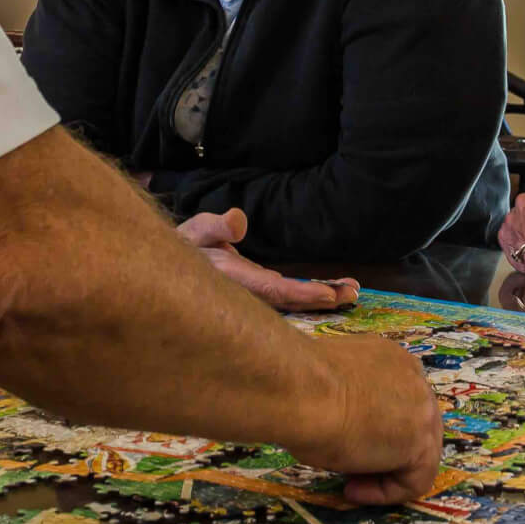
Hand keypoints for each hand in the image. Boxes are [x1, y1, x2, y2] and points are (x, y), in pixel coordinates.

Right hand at [176, 209, 357, 312]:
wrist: (172, 268)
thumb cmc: (185, 247)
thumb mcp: (195, 231)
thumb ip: (215, 226)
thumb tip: (239, 222)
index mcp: (233, 279)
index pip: (272, 289)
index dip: (300, 293)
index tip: (327, 294)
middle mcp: (248, 293)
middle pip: (290, 301)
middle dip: (322, 299)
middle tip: (352, 293)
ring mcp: (256, 296)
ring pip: (292, 301)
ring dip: (322, 297)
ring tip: (350, 291)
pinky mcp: (259, 292)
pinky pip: (288, 297)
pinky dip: (310, 294)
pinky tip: (330, 291)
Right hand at [289, 334, 442, 505]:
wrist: (298, 391)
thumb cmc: (300, 384)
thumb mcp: (331, 385)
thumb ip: (351, 400)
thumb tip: (343, 421)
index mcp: (391, 358)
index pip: (397, 401)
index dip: (375, 429)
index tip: (345, 443)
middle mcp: (413, 378)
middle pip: (414, 426)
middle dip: (385, 453)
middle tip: (350, 469)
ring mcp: (422, 408)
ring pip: (418, 454)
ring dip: (384, 474)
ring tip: (350, 484)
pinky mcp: (420, 441)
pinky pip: (414, 479)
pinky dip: (386, 492)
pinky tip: (354, 489)